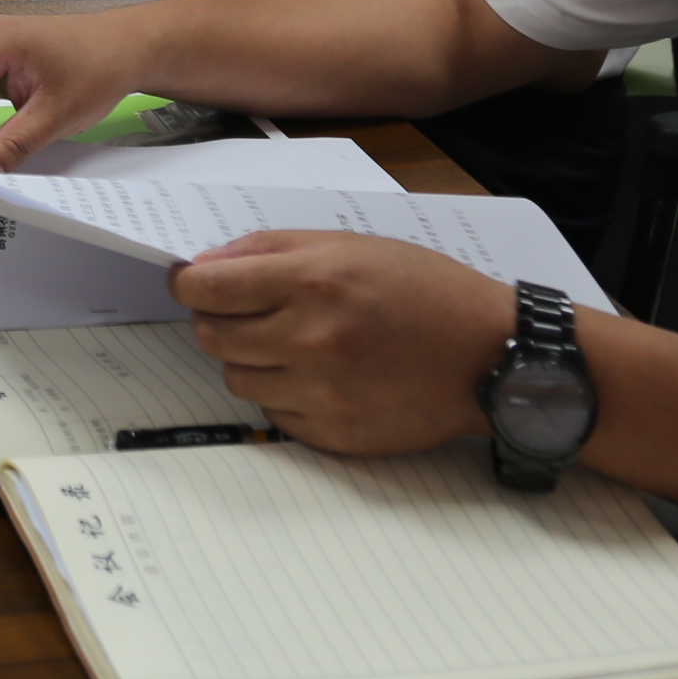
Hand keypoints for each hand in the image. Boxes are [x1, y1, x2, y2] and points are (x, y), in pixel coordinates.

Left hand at [167, 231, 511, 453]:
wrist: (489, 356)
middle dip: (216, 320)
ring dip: (248, 359)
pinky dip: (283, 393)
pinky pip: (274, 413)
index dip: (188, 284)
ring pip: (237, 379)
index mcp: (313, 281)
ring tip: (289, 342)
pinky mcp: (336, 434)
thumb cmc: (424, 290)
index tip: (190, 283)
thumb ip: (271, 249)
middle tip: (242, 312)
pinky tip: (318, 375)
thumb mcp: (349, 244)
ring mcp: (323, 392)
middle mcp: (311, 338)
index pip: (209, 288)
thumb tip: (206, 265)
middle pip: (212, 337)